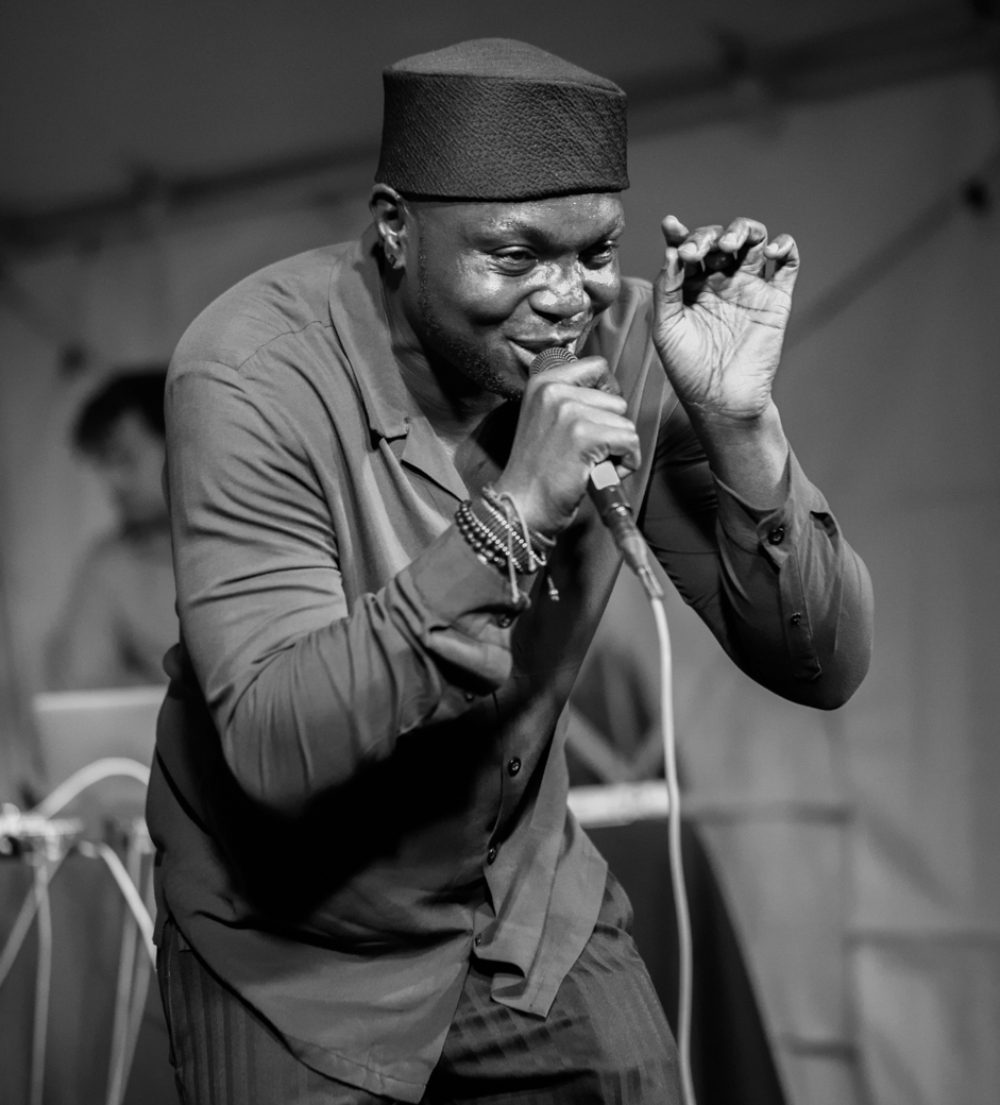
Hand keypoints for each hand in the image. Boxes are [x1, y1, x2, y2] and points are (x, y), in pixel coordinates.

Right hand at [492, 356, 640, 535]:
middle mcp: (554, 391)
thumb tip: (611, 393)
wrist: (521, 506)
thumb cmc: (537, 471)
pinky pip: (630, 442)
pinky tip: (599, 473)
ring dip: (617, 449)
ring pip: (626, 423)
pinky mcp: (584, 436)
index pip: (598, 366)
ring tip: (588, 464)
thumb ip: (570, 399)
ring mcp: (568, 412)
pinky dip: (625, 464)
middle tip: (585, 452)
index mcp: (543, 382)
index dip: (607, 393)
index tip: (598, 417)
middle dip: (610, 429)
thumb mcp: (544, 418)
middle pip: (617, 400)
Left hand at [653, 215, 798, 424]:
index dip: (680, 233)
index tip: (670, 226)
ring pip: (755, 240)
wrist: (722, 400)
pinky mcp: (776, 298)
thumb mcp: (666, 328)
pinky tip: (771, 251)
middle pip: (720, 238)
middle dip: (708, 235)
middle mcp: (721, 280)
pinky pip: (788, 263)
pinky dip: (785, 247)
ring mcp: (750, 287)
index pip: (688, 248)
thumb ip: (666, 289)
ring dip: (743, 231)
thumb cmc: (689, 369)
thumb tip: (671, 252)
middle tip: (697, 251)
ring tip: (730, 244)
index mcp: (692, 286)